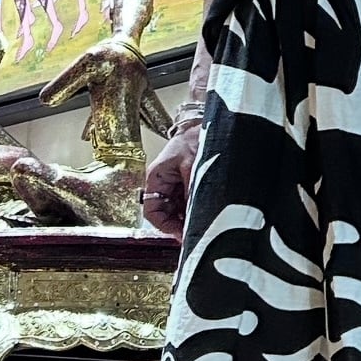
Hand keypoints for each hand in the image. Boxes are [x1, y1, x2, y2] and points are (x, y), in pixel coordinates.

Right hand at [142, 123, 201, 239]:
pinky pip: (188, 206)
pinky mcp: (187, 188)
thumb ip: (191, 194)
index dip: (165, 226)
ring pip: (178, 213)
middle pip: (166, 216)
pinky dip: (197, 212)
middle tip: (197, 232)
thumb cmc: (194, 139)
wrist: (208, 126)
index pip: (152, 212)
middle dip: (180, 225)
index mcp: (156, 178)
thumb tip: (193, 219)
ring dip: (189, 220)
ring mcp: (175, 188)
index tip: (182, 234)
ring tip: (205, 223)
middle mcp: (163, 186)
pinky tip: (208, 214)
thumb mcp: (192, 168)